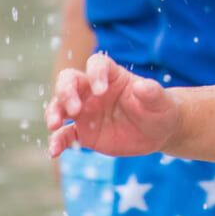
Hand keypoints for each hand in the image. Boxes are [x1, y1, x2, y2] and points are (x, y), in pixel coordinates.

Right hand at [45, 53, 179, 158]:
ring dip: (54, 112)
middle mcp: (94, 91)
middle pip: (70, 80)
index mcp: (113, 77)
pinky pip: (65, 135)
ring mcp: (86, 111)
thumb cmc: (160, 109)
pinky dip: (57, 141)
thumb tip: (142, 86)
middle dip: (65, 91)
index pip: (97, 64)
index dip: (95, 73)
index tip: (101, 90)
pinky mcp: (84, 133)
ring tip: (55, 124)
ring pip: (60, 105)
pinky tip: (54, 151)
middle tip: (74, 109)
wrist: (158, 132)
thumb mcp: (160, 101)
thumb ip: (152, 92)